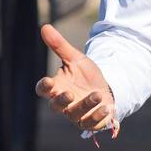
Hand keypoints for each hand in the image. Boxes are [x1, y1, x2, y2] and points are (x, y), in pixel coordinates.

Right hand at [35, 24, 119, 139]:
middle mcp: (64, 103)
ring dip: (85, 105)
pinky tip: (106, 108)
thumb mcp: (75, 58)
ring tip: (97, 94)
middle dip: (61, 101)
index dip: (43, 87)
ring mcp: (76, 114)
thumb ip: (59, 45)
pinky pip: (90, 124)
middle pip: (55, 107)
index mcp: (56, 87)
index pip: (43, 90)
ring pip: (75, 115)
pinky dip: (98, 116)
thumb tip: (45, 26)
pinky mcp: (90, 122)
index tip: (48, 81)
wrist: (107, 87)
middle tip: (70, 94)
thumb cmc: (86, 74)